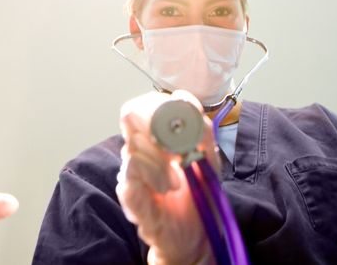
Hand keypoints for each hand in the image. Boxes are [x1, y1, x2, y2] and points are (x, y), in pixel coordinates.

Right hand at [117, 90, 218, 264]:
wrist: (196, 234)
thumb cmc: (198, 191)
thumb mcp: (209, 155)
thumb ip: (201, 129)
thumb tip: (189, 106)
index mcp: (156, 134)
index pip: (145, 102)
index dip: (161, 104)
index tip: (184, 122)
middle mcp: (139, 146)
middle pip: (131, 113)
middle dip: (159, 126)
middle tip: (178, 148)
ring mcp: (130, 167)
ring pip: (134, 141)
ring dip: (162, 159)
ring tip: (177, 178)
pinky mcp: (127, 190)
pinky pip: (132, 167)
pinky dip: (155, 175)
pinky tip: (167, 188)